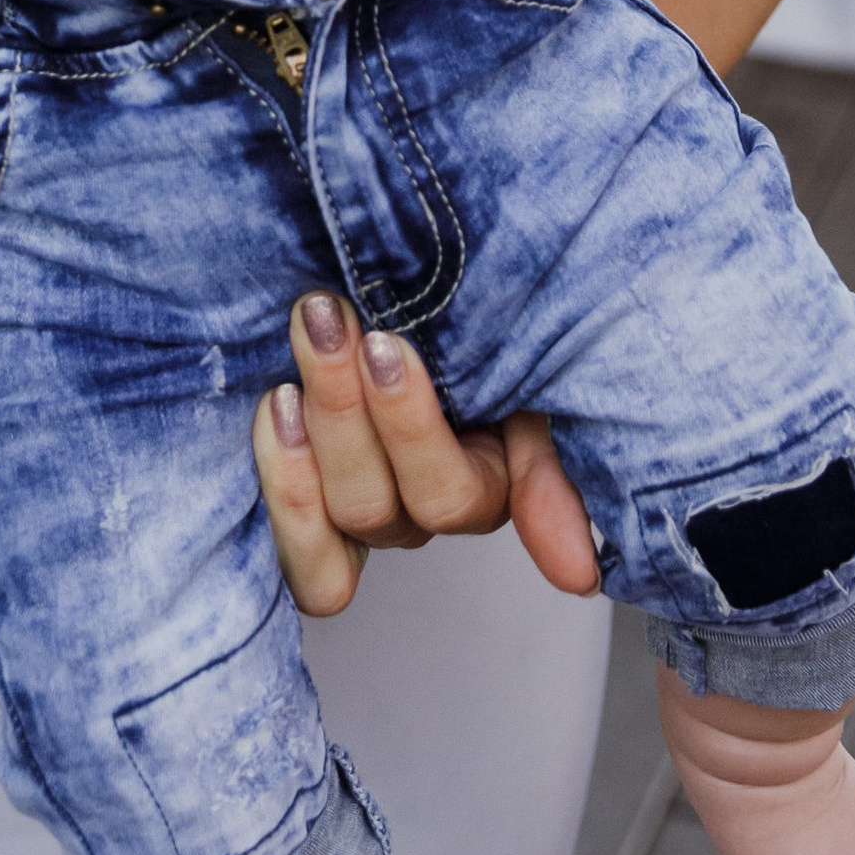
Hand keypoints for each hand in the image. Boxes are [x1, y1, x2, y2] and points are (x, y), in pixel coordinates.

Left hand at [251, 292, 601, 615]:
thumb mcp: (525, 374)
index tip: (385, 346)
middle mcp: (419, 507)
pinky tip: (277, 407)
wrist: (400, 278)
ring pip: (335, 519)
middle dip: (345, 408)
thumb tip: (577, 576)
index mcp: (487, 481)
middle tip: (331, 320)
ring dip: (310, 435)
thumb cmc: (472, 320)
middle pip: (375, 508)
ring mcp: (360, 507)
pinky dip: (283, 483)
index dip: (410, 431)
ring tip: (301, 348)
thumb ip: (550, 467)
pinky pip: (301, 547)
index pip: (448, 498)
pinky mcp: (308, 503)